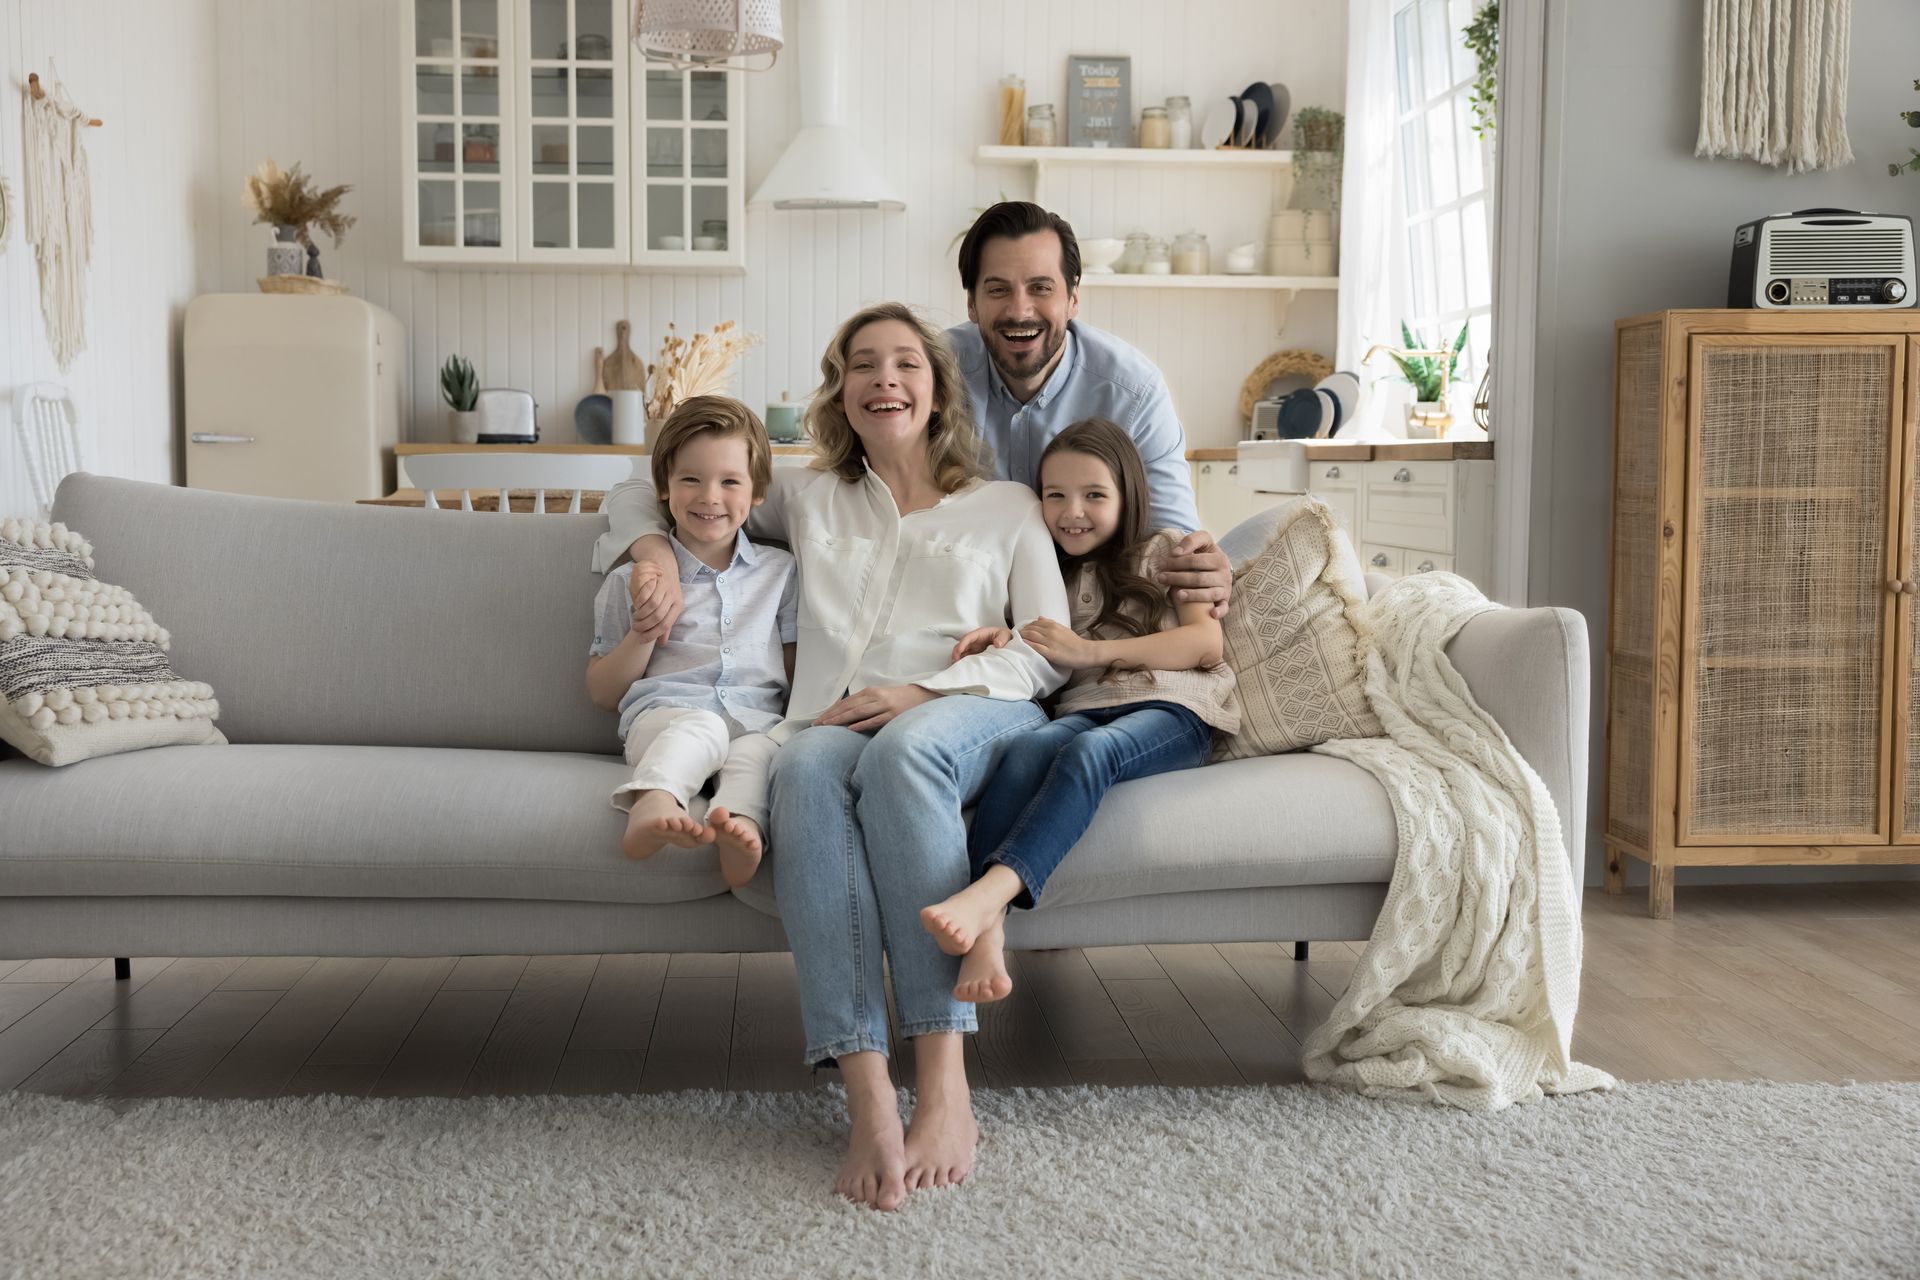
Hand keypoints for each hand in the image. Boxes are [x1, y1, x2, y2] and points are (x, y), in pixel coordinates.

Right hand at [628, 558, 682, 641]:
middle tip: (635, 628)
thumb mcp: (668, 606)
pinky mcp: (657, 578)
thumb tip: (662, 642)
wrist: (664, 565)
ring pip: (653, 605)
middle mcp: (674, 596)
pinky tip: (636, 605)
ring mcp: (665, 586)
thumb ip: (665, 623)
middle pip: (658, 616)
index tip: (642, 640)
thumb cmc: (665, 590)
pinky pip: (647, 592)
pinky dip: (639, 601)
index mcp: (678, 606)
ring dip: (641, 615)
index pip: (666, 624)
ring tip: (635, 618)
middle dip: (644, 626)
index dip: (653, 634)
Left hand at [814, 684, 937, 732]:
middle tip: (817, 725)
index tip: (819, 720)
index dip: (831, 710)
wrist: (924, 697)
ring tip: (828, 726)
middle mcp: (876, 697)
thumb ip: (865, 704)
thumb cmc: (899, 700)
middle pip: (849, 707)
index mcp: (871, 692)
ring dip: (841, 719)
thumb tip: (845, 715)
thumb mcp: (880, 698)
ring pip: (859, 712)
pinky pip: (875, 720)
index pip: (846, 702)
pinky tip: (851, 728)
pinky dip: (862, 724)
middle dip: (831, 716)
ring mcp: (885, 706)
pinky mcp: (893, 716)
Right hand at [950, 626, 1012, 660]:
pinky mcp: (974, 653)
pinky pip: (966, 656)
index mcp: (980, 633)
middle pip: (961, 644)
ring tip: (956, 666)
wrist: (1007, 640)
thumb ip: (1002, 639)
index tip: (959, 651)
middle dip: (956, 652)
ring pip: (961, 651)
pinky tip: (961, 668)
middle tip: (955, 661)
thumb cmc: (1004, 636)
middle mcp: (974, 640)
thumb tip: (997, 644)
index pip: (968, 637)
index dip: (962, 644)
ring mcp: (974, 646)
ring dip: (957, 657)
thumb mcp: (1005, 635)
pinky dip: (962, 661)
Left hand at [1019, 617, 1101, 668]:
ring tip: (1015, 640)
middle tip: (1015, 635)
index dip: (1026, 626)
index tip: (1020, 630)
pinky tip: (1022, 645)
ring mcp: (1050, 642)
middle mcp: (1051, 632)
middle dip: (1021, 631)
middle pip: (1031, 629)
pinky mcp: (1051, 653)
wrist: (1086, 652)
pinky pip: (1036, 647)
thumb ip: (1051, 623)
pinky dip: (1028, 645)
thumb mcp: (1063, 629)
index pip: (1035, 623)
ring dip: (1022, 637)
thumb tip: (1039, 618)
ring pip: (1031, 636)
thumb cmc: (1075, 642)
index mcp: (1054, 625)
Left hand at [1158, 530, 1232, 619]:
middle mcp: (1224, 574)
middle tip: (1161, 578)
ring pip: (1209, 594)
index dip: (1177, 562)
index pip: (1195, 561)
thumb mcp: (1203, 542)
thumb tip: (1176, 553)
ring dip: (1193, 595)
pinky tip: (1212, 614)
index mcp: (1219, 558)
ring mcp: (1225, 589)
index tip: (1162, 565)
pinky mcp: (1225, 600)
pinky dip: (1220, 611)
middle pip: (1199, 578)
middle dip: (1178, 578)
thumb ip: (1191, 541)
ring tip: (1177, 595)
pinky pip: (1224, 608)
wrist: (1221, 568)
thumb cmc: (1206, 555)